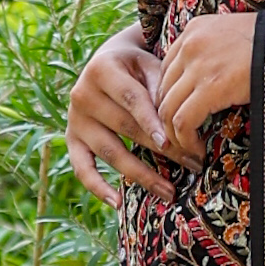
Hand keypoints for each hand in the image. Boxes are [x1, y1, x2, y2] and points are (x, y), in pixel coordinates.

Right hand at [62, 15, 259, 199]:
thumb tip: (178, 122)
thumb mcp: (148, 64)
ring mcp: (74, 119)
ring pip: (109, 152)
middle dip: (162, 150)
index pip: (132, 100)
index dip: (152, 122)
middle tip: (193, 165)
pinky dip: (97, 187)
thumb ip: (160, 87)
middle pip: (125, 129)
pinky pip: (81, 167)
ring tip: (169, 191)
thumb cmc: (136, 65)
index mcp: (102, 69)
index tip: (173, 142)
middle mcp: (82, 94)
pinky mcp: (71, 138)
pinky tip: (117, 203)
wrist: (106, 62)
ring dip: (141, 174)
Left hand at [149, 11, 259, 163]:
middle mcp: (189, 44)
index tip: (181, 117)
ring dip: (174, 136)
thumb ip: (213, 52)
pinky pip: (183, 122)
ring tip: (189, 150)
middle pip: (162, 91)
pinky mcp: (210, 87)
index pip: (166, 70)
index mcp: (194, 29)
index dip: (170, 98)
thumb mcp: (234, 37)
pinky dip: (186, 141)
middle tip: (180, 140)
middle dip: (167, 120)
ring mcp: (197, 65)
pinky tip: (198, 151)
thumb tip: (207, 84)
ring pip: (167, 110)